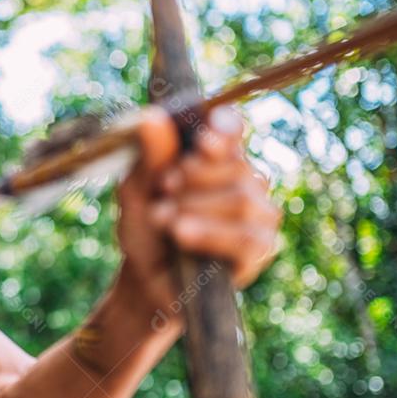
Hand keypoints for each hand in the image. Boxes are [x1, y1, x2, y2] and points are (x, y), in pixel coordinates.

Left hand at [114, 105, 281, 319]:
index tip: (204, 140)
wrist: (146, 278)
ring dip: (194, 208)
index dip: (224, 129)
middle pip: (236, 166)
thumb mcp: (136, 191)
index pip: (232, 129)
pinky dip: (210, 234)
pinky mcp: (260, 249)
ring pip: (242, 200)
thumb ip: (148, 158)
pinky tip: (182, 234)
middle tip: (162, 190)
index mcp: (217, 156)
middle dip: (193, 178)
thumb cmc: (145, 227)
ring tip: (162, 219)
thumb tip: (151, 118)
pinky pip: (247, 237)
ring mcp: (258, 214)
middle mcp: (245, 179)